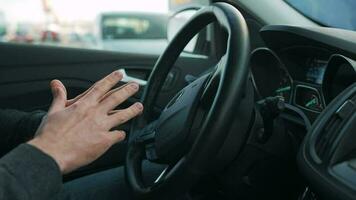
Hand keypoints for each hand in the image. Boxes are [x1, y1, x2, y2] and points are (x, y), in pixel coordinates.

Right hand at [28, 71, 142, 173]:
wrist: (52, 154)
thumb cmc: (50, 135)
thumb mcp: (53, 112)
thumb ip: (59, 97)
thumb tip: (56, 83)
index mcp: (83, 105)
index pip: (101, 87)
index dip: (112, 79)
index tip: (120, 73)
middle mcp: (95, 114)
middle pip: (116, 98)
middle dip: (127, 90)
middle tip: (135, 86)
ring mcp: (101, 127)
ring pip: (122, 115)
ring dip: (132, 110)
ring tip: (140, 106)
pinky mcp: (104, 141)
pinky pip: (118, 135)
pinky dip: (121, 134)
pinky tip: (123, 134)